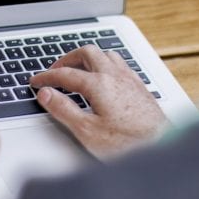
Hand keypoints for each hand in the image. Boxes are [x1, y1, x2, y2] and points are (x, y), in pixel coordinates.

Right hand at [29, 45, 168, 159]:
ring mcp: (129, 79)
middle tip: (55, 70)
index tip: (37, 82)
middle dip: (67, 59)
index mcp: (99, 84)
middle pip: (87, 53)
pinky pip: (119, 63)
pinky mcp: (139, 86)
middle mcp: (115, 76)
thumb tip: (46, 94)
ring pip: (105, 54)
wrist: (162, 146)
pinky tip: (105, 76)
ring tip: (78, 68)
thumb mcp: (87, 131)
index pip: (65, 74)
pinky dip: (104, 63)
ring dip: (88, 58)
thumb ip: (64, 110)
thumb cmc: (128, 143)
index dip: (47, 77)